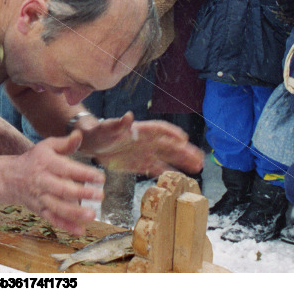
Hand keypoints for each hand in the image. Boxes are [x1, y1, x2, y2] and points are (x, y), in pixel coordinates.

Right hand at [5, 131, 104, 235]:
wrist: (11, 177)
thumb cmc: (35, 160)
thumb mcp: (47, 146)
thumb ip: (65, 143)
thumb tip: (79, 134)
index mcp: (46, 163)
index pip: (66, 168)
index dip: (83, 173)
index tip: (100, 177)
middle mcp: (43, 181)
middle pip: (62, 189)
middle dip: (82, 193)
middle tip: (100, 195)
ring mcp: (41, 198)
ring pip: (57, 207)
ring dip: (75, 213)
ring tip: (92, 215)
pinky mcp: (40, 210)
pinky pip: (53, 219)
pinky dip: (66, 226)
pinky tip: (80, 230)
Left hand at [81, 112, 204, 175]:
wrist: (93, 144)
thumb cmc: (100, 132)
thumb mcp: (108, 128)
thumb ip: (119, 124)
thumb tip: (128, 116)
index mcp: (141, 130)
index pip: (160, 129)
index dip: (172, 133)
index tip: (184, 138)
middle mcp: (147, 141)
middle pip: (170, 145)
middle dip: (186, 151)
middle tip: (200, 158)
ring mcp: (146, 153)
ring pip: (168, 157)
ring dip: (183, 161)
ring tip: (198, 166)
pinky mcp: (141, 164)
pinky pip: (157, 168)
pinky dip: (168, 172)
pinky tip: (180, 177)